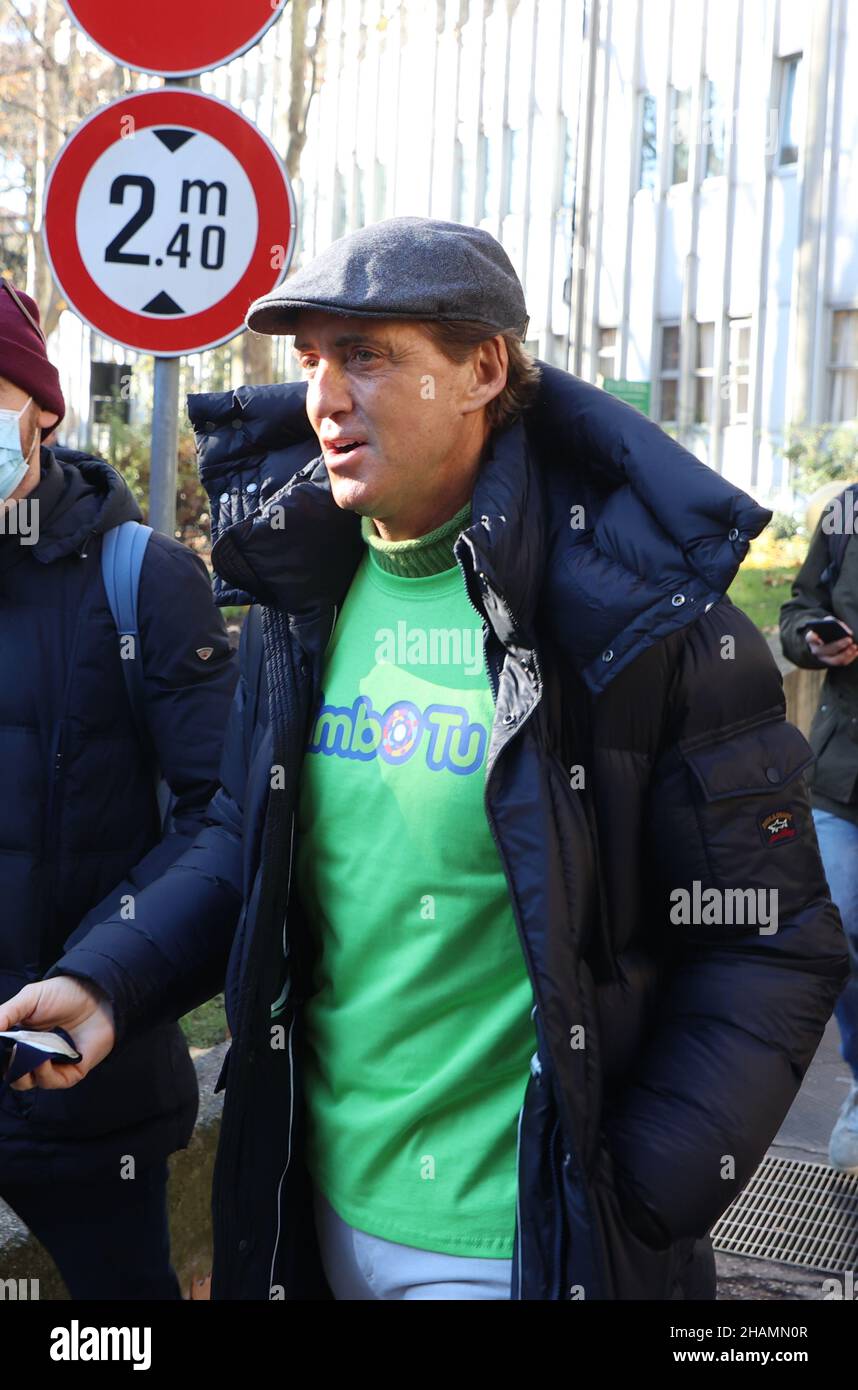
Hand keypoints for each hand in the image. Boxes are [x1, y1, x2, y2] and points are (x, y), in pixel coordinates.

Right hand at [0, 977, 115, 1090]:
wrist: (98, 994)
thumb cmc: (64, 994)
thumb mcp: (28, 999)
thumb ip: (5, 1014)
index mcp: (19, 1040)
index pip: (2, 1058)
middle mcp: (33, 1056)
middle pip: (9, 1074)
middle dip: (6, 1065)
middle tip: (10, 1051)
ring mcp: (50, 1066)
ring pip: (25, 1082)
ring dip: (21, 1071)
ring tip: (25, 1052)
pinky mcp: (69, 1072)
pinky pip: (49, 1082)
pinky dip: (42, 1073)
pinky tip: (42, 1058)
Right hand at [805, 624, 857, 666]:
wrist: (826, 639)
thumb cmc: (827, 629)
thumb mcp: (829, 622)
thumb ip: (835, 623)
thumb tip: (848, 633)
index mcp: (812, 638)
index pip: (810, 638)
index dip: (813, 638)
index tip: (818, 639)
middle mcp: (816, 650)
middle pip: (825, 650)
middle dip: (838, 645)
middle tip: (849, 639)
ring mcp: (824, 658)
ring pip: (834, 660)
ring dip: (845, 654)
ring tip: (854, 646)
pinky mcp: (832, 663)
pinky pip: (841, 663)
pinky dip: (850, 657)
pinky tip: (856, 651)